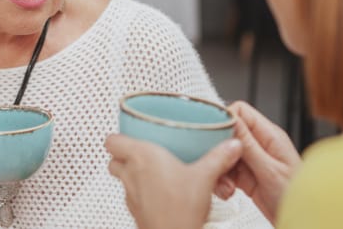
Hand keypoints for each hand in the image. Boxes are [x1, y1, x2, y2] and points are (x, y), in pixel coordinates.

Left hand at [106, 134, 242, 228]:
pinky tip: (160, 194)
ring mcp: (130, 194)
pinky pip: (132, 196)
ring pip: (121, 178)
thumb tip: (231, 146)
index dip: (119, 136)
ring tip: (152, 172)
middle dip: (124, 155)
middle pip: (113, 159)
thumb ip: (218, 158)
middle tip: (140, 152)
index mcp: (141, 157)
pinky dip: (141, 192)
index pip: (112, 140)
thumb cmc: (179, 210)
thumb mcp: (205, 177)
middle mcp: (130, 174)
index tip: (130, 132)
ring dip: (132, 174)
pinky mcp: (135, 211)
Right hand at [214, 101, 300, 222]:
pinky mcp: (245, 176)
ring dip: (220, 169)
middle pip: (228, 134)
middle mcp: (260, 145)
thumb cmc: (298, 197)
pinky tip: (228, 192)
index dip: (225, 120)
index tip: (215, 135)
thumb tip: (231, 119)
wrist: (301, 222)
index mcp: (270, 136)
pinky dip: (222, 181)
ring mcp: (252, 160)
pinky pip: (225, 171)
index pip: (241, 112)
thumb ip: (249, 145)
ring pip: (223, 154)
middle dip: (219, 150)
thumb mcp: (270, 170)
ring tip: (226, 185)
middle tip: (219, 164)